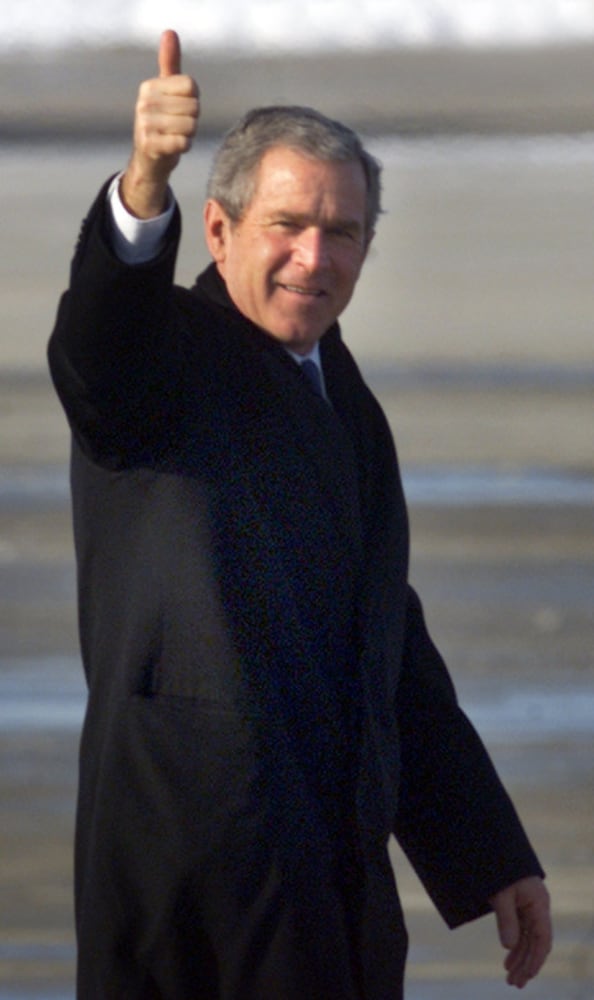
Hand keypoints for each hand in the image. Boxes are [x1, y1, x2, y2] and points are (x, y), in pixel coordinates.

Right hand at [121, 29, 199, 217]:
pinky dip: (184, 147)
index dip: (194, 100)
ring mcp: (144, 125)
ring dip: (189, 134)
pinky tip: (173, 147)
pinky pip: (183, 143)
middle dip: (193, 120)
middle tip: (178, 127)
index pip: (191, 86)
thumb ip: (170, 63)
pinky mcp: (150, 145)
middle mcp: (144, 103)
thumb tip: (170, 32)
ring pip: (190, 125)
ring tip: (175, 136)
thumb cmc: (164, 123)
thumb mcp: (167, 92)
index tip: (181, 109)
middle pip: (194, 107)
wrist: (149, 160)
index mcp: (150, 86)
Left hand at [490, 876, 551, 988]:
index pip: (542, 939)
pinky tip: (509, 958)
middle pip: (536, 943)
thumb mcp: (501, 894)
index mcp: (539, 904)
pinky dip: (515, 945)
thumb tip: (508, 946)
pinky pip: (522, 930)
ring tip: (510, 977)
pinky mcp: (521, 906)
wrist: (496, 847)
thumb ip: (506, 919)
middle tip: (514, 984)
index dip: (536, 959)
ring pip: (528, 939)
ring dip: (520, 958)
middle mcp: (538, 907)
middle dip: (526, 964)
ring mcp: (530, 907)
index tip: (527, 976)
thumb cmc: (501, 868)